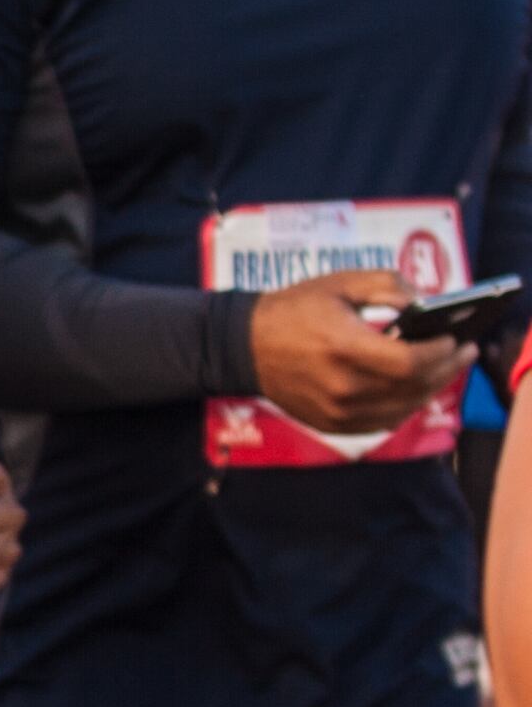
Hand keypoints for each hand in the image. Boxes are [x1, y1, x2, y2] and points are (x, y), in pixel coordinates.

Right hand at [249, 268, 472, 433]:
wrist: (243, 346)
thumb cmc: (293, 309)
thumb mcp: (339, 282)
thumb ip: (387, 285)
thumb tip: (425, 303)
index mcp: (343, 347)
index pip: (410, 362)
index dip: (440, 353)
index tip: (455, 339)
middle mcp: (341, 386)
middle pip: (413, 387)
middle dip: (446, 368)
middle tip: (464, 352)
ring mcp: (336, 410)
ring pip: (403, 408)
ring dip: (431, 389)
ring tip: (444, 369)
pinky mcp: (332, 424)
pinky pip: (384, 421)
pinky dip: (406, 406)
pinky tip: (415, 389)